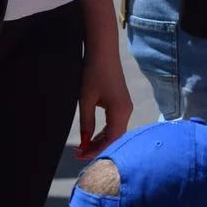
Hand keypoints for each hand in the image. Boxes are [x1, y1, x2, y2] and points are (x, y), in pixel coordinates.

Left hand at [74, 44, 132, 159]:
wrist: (103, 51)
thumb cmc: (93, 72)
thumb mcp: (85, 99)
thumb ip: (86, 122)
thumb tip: (85, 142)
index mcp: (119, 111)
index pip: (111, 139)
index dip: (96, 150)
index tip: (80, 154)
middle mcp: (127, 111)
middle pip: (115, 138)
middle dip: (98, 148)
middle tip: (80, 153)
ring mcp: (126, 108)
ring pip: (116, 132)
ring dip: (101, 141)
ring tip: (85, 146)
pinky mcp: (123, 104)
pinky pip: (115, 124)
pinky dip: (105, 132)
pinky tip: (94, 136)